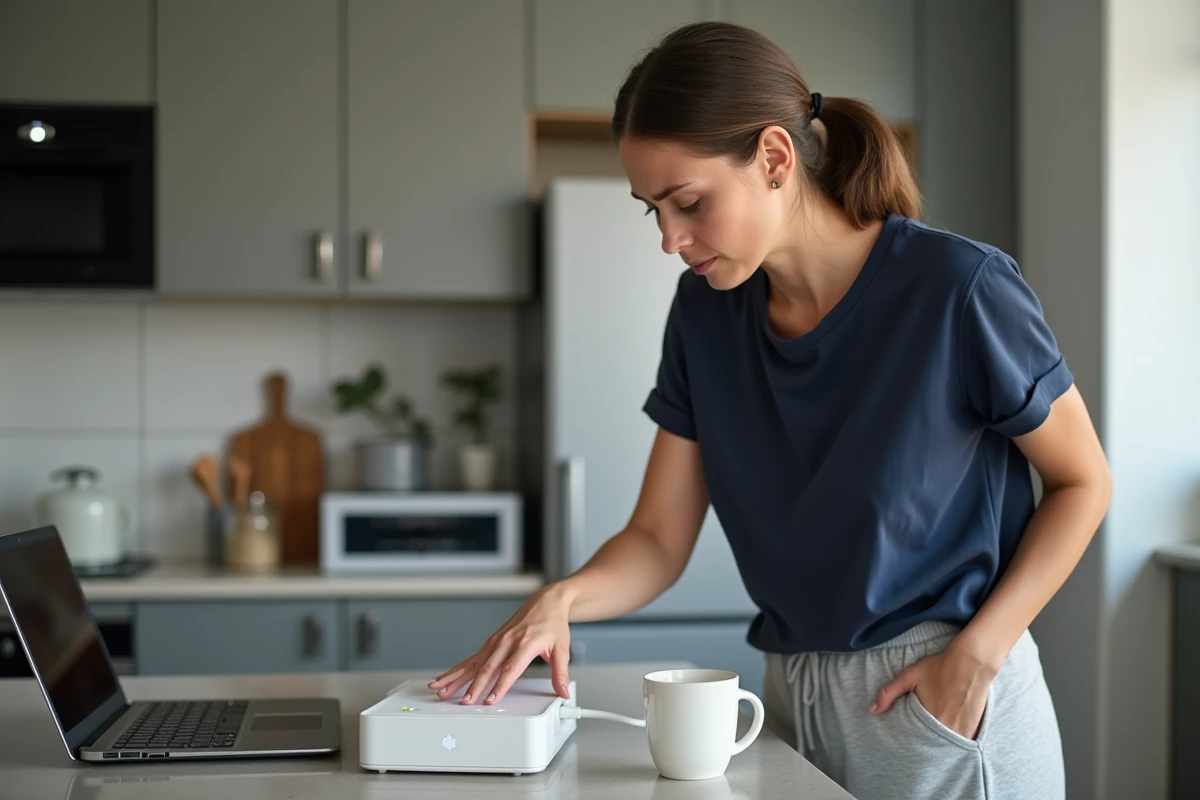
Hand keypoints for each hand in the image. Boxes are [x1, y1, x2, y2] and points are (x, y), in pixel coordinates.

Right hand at [427, 584, 572, 705]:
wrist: (546, 602)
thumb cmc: (553, 624)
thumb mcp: (562, 649)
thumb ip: (561, 673)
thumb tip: (563, 692)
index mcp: (526, 643)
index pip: (510, 669)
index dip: (499, 686)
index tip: (490, 700)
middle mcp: (508, 641)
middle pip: (488, 668)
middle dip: (474, 687)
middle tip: (465, 702)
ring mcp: (497, 641)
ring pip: (474, 662)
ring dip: (457, 677)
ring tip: (441, 690)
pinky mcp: (491, 641)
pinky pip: (472, 658)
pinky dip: (458, 669)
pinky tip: (446, 678)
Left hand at [867, 641, 997, 739]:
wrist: (972, 663)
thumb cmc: (939, 668)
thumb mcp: (910, 676)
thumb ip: (888, 693)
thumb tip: (871, 711)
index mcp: (929, 719)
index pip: (914, 741)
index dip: (910, 740)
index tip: (906, 738)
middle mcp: (946, 729)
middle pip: (931, 744)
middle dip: (924, 743)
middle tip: (920, 736)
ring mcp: (962, 731)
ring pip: (946, 746)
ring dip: (939, 743)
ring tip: (933, 734)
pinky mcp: (974, 730)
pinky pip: (961, 742)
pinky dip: (954, 740)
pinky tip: (949, 732)